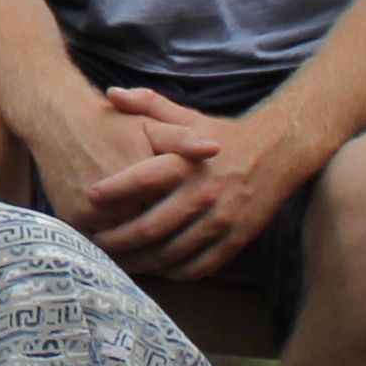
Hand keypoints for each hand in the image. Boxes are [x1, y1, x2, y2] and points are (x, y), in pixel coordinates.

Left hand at [57, 91, 321, 280]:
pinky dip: (171, 272)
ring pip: (170, 253)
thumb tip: (110, 92)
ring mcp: (221, 221)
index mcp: (188, 163)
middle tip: (95, 244)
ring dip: (140, 262)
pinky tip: (154, 268)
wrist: (277, 152)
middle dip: (117, 240)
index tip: (88, 198)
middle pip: (150, 227)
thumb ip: (148, 105)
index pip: (141, 179)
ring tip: (117, 262)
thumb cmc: (221, 135)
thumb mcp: (187, 117)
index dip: (112, 191)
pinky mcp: (235, 241)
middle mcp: (204, 194)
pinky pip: (196, 267)